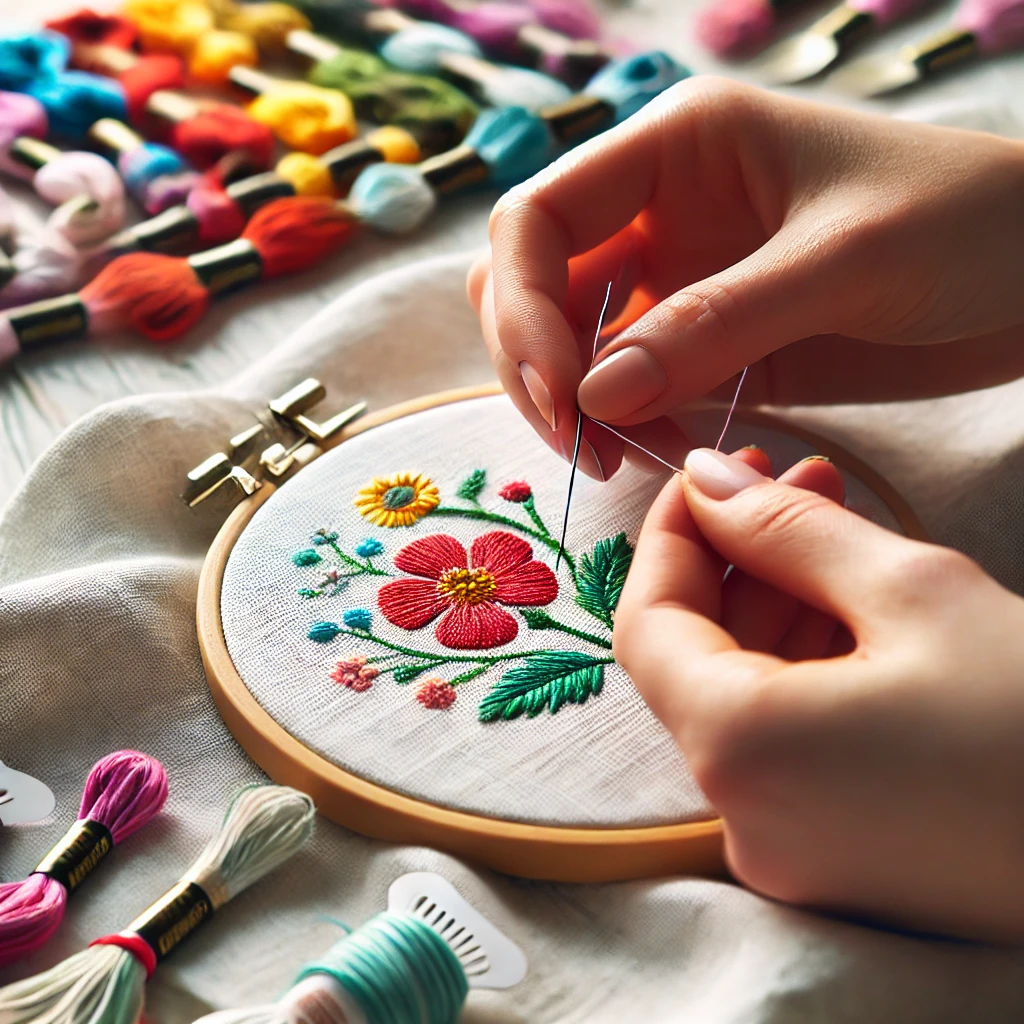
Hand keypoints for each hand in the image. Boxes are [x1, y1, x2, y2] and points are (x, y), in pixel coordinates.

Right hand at [470, 77, 1023, 479]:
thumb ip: (714, 323)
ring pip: (571, 342)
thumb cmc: (969, 224)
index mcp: (676, 148)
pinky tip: (664, 455)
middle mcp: (658, 209)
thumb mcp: (843, 260)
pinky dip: (628, 426)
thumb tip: (594, 395)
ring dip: (575, 404)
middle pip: (531, 282)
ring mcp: (679, 280)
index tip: (563, 397)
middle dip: (536, 363)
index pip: (536, 218)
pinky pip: (633, 388)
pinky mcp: (707, 343)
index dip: (523, 308)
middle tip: (583, 444)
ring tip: (621, 458)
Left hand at [614, 447, 1023, 941]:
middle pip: (696, 660)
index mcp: (739, 752)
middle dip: (738, 559)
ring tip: (832, 519)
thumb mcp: (914, 594)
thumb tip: (706, 481)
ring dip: (778, 604)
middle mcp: (743, 816)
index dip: (669, 539)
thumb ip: (786, 530)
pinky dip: (807, 666)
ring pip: (746, 697)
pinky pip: (789, 742)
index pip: (645, 625)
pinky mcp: (837, 858)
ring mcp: (789, 849)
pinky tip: (853, 601)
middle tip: (788, 478)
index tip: (706, 475)